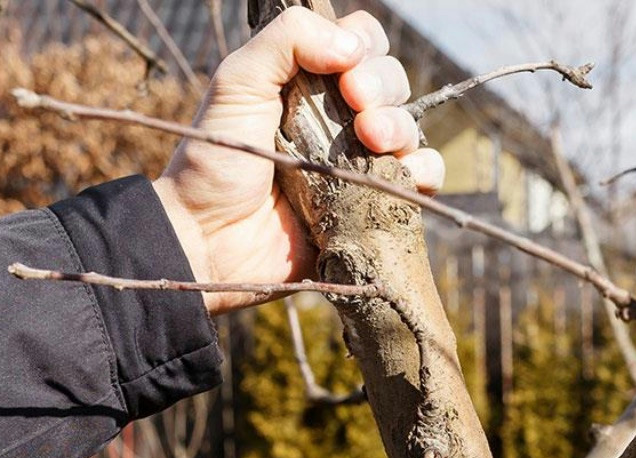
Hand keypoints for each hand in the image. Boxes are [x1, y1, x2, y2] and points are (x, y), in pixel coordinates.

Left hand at [154, 7, 442, 315]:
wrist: (210, 240)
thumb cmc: (215, 161)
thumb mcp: (237, 82)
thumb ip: (287, 40)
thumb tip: (352, 45)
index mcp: (309, 82)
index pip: (361, 42)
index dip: (363, 47)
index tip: (343, 71)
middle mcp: (339, 118)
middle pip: (392, 81)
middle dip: (382, 87)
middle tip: (357, 108)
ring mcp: (358, 163)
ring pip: (409, 126)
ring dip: (399, 126)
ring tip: (372, 141)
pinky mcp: (373, 207)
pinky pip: (421, 179)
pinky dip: (424, 170)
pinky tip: (405, 172)